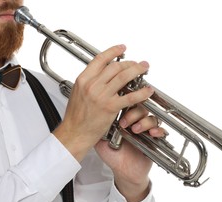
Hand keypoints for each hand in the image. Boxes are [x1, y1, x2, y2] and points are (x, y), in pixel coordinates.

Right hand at [53, 45, 153, 160]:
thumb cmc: (75, 117)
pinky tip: (147, 90)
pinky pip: (130, 97)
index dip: (113, 51)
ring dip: (137, 70)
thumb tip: (101, 74)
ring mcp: (102, 96)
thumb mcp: (78, 93)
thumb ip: (90, 82)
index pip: (100, 59)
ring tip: (144, 69)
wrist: (74, 133)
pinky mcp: (110, 107)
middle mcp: (92, 85)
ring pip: (124, 76)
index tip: (122, 48)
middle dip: (129, 62)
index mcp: (83, 80)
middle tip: (137, 63)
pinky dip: (141, 92)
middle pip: (115, 66)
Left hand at [95, 104, 167, 201]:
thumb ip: (98, 127)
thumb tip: (90, 114)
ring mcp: (146, 130)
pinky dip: (158, 130)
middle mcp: (136, 122)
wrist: (123, 171)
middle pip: (141, 107)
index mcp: (123, 118)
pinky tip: (151, 134)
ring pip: (151, 117)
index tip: (117, 107)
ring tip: (135, 130)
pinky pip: (161, 130)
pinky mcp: (155, 139)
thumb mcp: (101, 140)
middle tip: (123, 123)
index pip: (127, 104)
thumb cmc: (113, 155)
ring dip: (144, 122)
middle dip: (133, 113)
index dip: (125, 103)